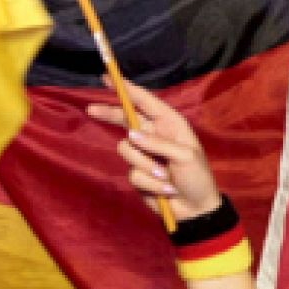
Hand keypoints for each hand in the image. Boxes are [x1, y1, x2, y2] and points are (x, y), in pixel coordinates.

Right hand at [87, 79, 223, 220]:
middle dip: (111, 114)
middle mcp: (154, 135)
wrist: (195, 209)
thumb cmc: (197, 177)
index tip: (109, 79)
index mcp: (170, 124)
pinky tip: (165, 189)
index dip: (127, 90)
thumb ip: (158, 144)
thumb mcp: (185, 157)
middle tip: (92, 109)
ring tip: (166, 176)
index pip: (146, 102)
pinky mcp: (138, 173)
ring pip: (127, 150)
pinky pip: (133, 173)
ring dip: (146, 165)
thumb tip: (131, 135)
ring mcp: (144, 154)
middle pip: (126, 120)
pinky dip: (150, 183)